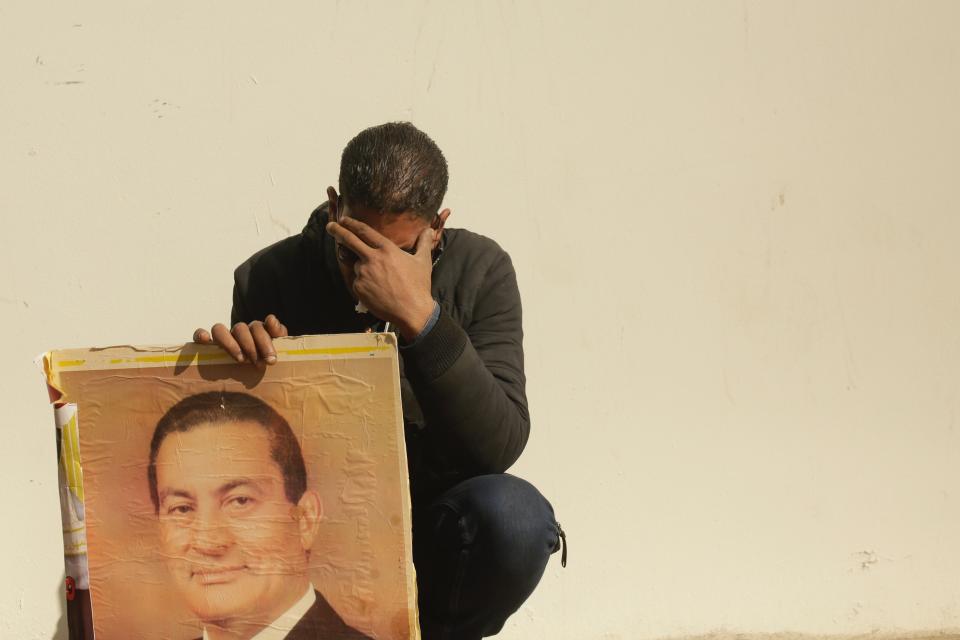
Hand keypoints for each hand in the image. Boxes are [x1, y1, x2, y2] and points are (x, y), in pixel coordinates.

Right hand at [193, 314, 288, 365]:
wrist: (254, 371)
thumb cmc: (266, 359)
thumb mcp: (277, 347)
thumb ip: (278, 333)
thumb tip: (271, 319)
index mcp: (255, 330)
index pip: (258, 327)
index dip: (265, 341)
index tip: (272, 359)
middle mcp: (238, 331)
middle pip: (240, 328)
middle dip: (251, 346)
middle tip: (259, 364)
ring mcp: (223, 337)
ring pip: (219, 329)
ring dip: (229, 343)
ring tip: (240, 360)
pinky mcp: (208, 345)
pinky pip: (199, 335)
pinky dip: (200, 335)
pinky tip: (205, 341)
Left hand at [326, 216, 436, 340]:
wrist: (412, 311)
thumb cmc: (418, 286)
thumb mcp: (423, 261)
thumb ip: (424, 243)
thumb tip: (429, 231)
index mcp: (387, 249)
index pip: (365, 232)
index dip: (352, 224)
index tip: (344, 219)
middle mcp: (372, 259)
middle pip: (349, 241)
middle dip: (337, 231)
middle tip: (330, 226)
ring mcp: (363, 274)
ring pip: (357, 266)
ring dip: (363, 269)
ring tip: (380, 281)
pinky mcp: (359, 288)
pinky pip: (357, 282)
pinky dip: (364, 283)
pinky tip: (377, 290)